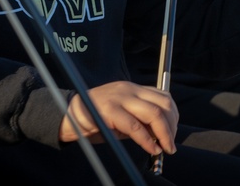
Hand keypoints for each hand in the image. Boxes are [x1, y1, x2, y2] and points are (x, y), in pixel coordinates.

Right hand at [60, 82, 177, 155]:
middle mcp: (129, 89)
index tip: (172, 133)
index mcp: (133, 88)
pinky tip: (151, 149)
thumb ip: (138, 120)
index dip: (173, 117)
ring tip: (165, 148)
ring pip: (154, 114)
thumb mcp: (120, 114)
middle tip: (170, 144)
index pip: (164, 97)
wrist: (66, 114)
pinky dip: (147, 141)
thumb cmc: (94, 117)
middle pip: (163, 104)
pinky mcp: (110, 111)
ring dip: (164, 134)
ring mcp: (120, 98)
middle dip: (172, 126)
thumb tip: (159, 135)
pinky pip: (135, 127)